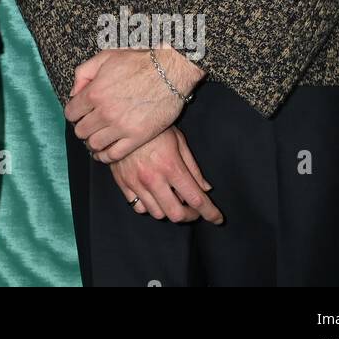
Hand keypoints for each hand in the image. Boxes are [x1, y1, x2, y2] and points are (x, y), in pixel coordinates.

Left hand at [66, 47, 202, 162]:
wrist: (169, 71)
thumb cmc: (138, 62)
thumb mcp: (105, 58)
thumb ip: (83, 74)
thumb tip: (74, 93)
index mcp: (94, 93)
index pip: (71, 113)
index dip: (73, 113)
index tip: (79, 114)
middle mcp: (105, 112)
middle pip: (81, 131)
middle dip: (82, 128)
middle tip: (89, 125)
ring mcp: (121, 126)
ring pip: (94, 144)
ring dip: (92, 142)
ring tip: (96, 138)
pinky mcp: (137, 137)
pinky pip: (114, 154)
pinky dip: (105, 156)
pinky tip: (104, 152)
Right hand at [109, 126, 223, 224]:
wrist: (121, 120)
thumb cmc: (153, 128)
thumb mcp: (179, 141)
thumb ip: (193, 168)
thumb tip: (205, 189)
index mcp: (171, 167)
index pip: (196, 199)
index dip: (210, 212)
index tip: (217, 218)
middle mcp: (153, 178)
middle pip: (176, 214)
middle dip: (189, 216)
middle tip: (193, 210)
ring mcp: (136, 183)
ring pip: (157, 213)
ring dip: (169, 210)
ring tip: (172, 198)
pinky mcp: (122, 183)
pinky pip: (138, 207)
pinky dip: (149, 206)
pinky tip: (154, 195)